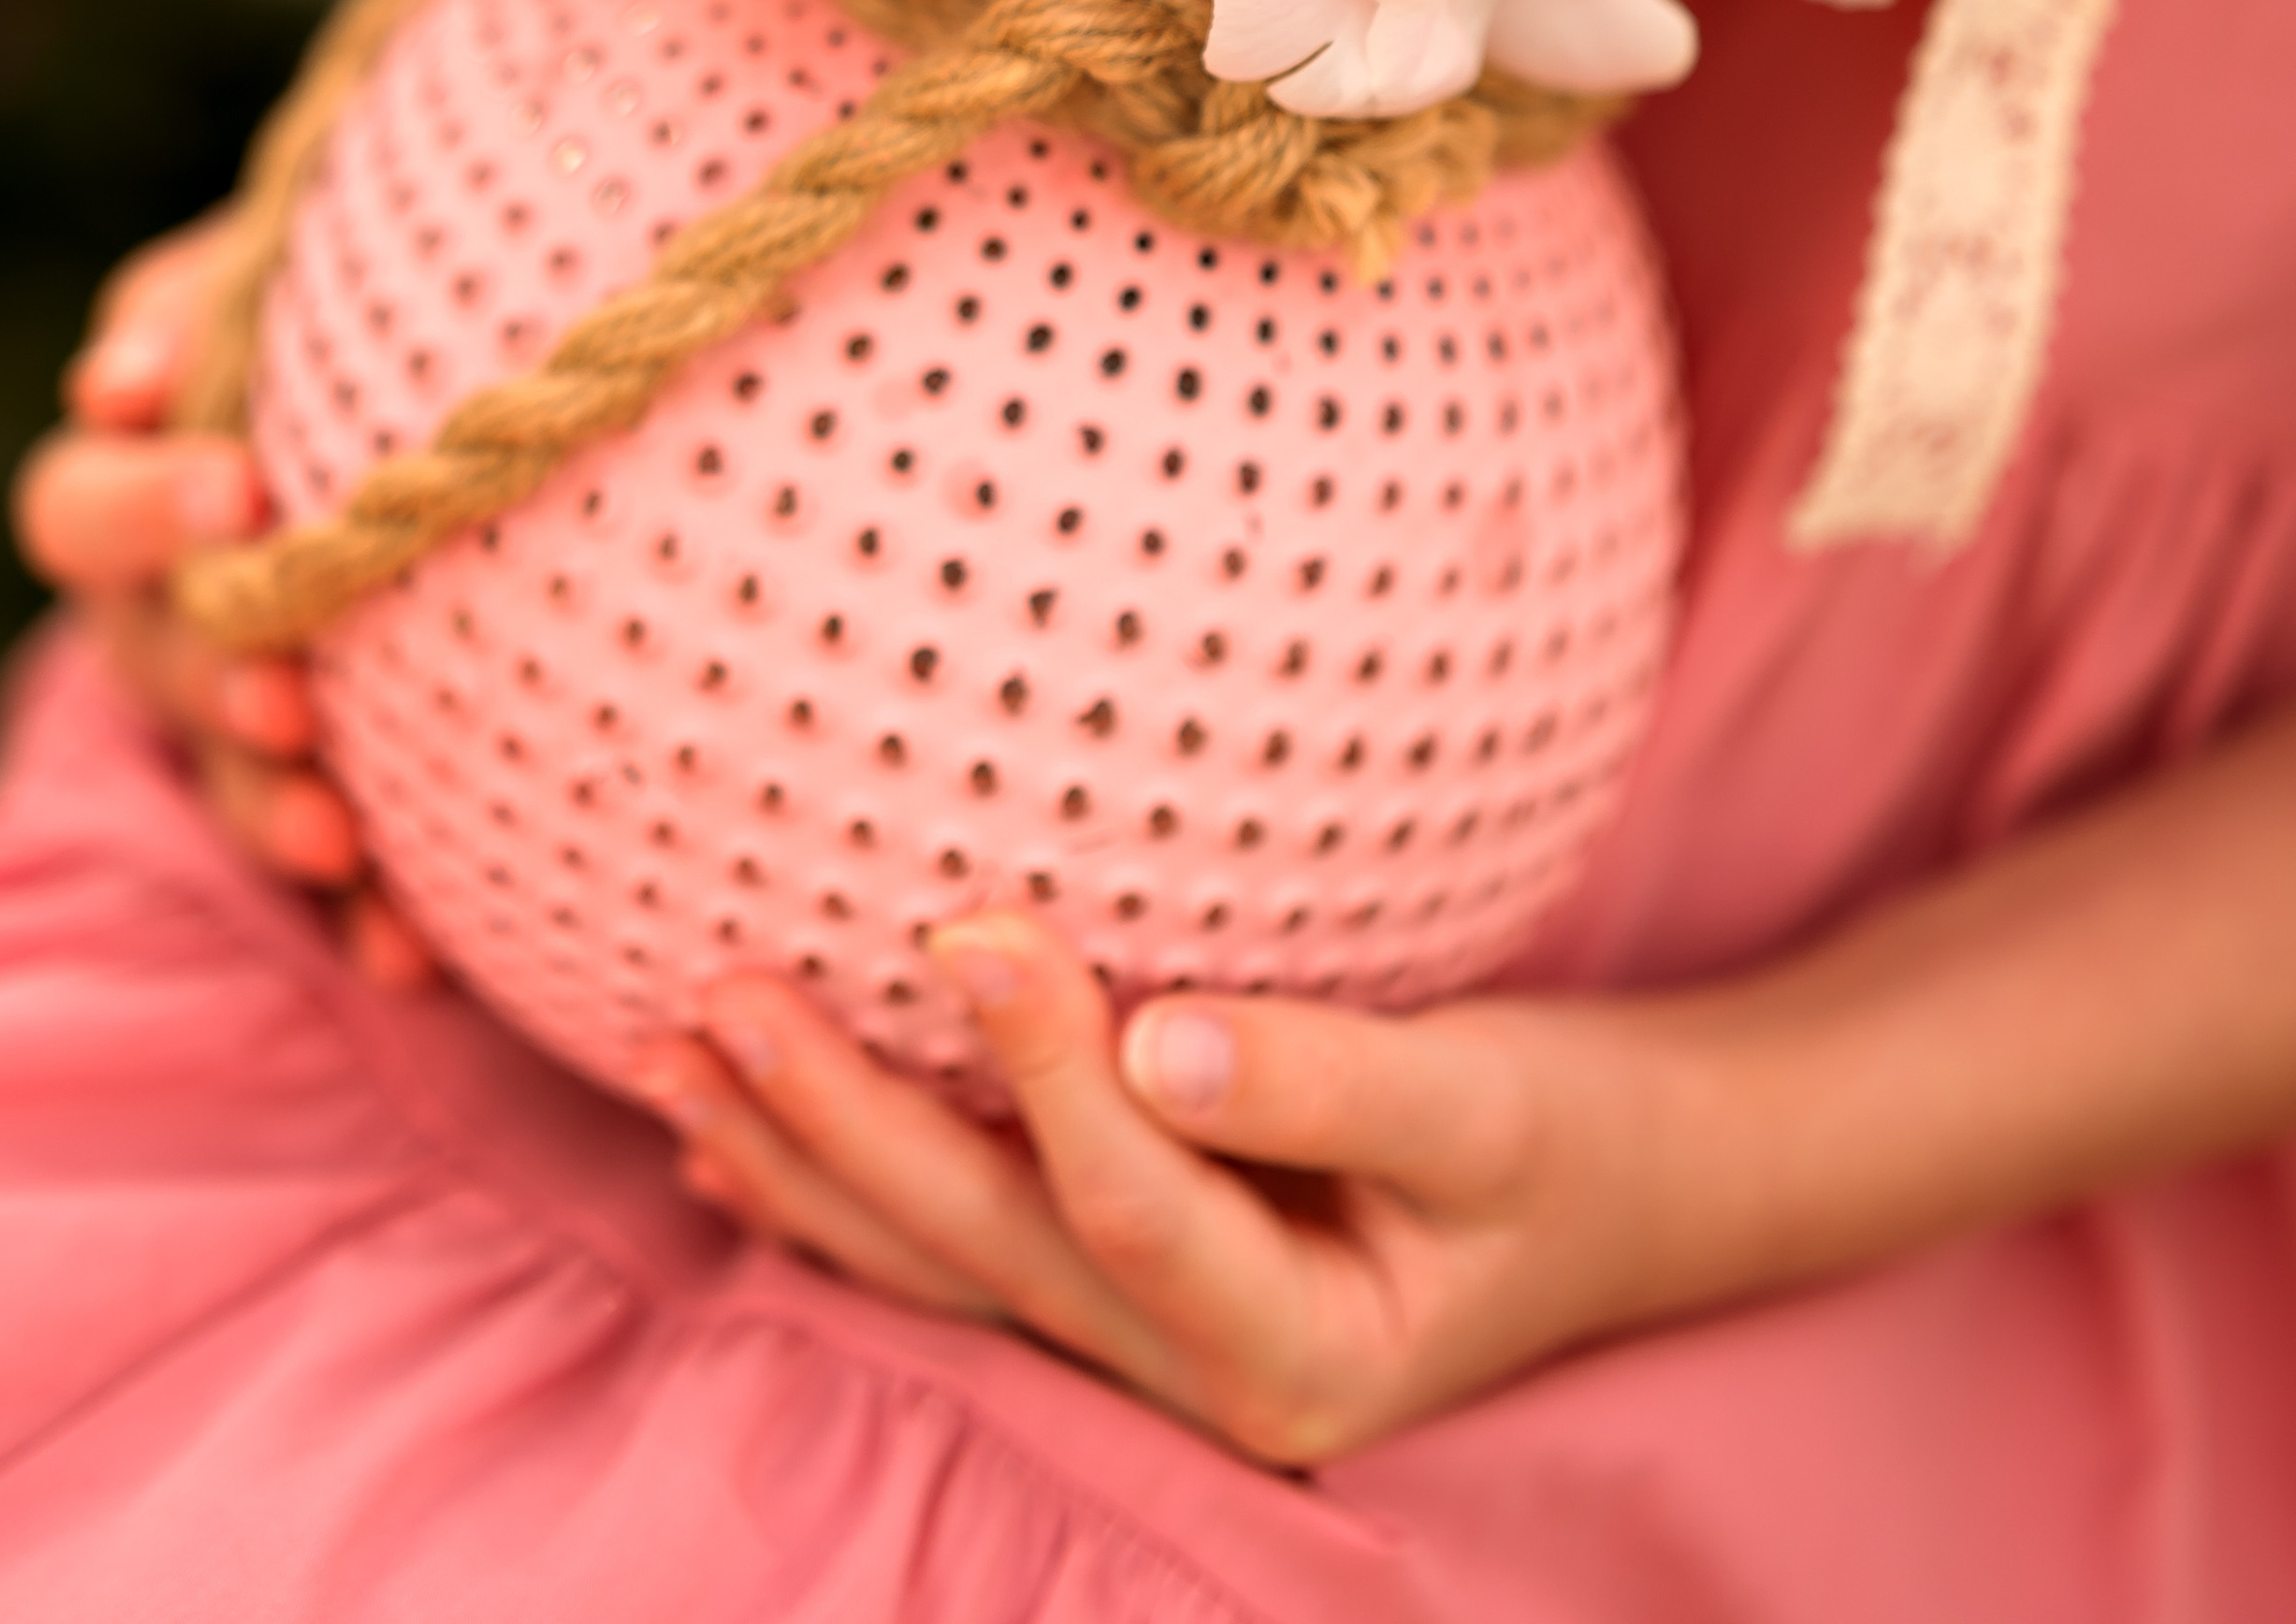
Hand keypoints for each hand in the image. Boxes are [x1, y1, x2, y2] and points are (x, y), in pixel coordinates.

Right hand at [11, 219, 435, 989]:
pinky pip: (325, 875)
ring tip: (334, 832)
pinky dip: (362, 915)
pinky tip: (411, 951)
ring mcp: (226, 711)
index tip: (241, 491)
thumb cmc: (347, 322)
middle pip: (142, 654)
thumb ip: (218, 298)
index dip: (146, 503)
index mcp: (134, 482)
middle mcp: (157, 609)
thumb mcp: (286, 279)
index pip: (84, 501)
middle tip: (282, 691)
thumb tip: (126, 376)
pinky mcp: (314, 789)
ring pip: (222, 772)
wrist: (437, 420)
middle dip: (210, 678)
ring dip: (267, 806)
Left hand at [628, 915, 1712, 1462]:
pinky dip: (840, 1197)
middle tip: (720, 995)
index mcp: (1301, 1352)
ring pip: (941, 1265)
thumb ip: (1330, 1076)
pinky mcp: (1119, 1297)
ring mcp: (1147, 1354)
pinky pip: (958, 1256)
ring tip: (670, 1057)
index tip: (966, 916)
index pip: (1129, 1208)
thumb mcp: (1492, 1103)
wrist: (1629, 1196)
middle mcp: (1202, 1384)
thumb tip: (1153, 1035)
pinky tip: (729, 1141)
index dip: (1042, 1067)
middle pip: (988, 1248)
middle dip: (843, 1126)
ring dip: (800, 1163)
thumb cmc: (1571, 1131)